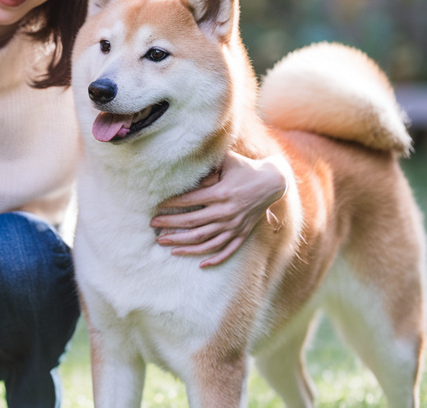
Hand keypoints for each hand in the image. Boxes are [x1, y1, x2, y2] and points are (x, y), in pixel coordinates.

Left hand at [150, 152, 288, 267]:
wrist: (273, 181)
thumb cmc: (244, 168)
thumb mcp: (226, 161)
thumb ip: (206, 168)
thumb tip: (185, 173)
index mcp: (221, 193)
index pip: (189, 201)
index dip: (171, 205)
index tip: (157, 207)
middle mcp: (227, 212)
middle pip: (192, 223)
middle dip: (169, 225)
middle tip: (153, 226)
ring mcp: (235, 226)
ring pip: (205, 241)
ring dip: (183, 245)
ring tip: (165, 245)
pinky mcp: (242, 234)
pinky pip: (227, 251)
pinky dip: (214, 259)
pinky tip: (200, 265)